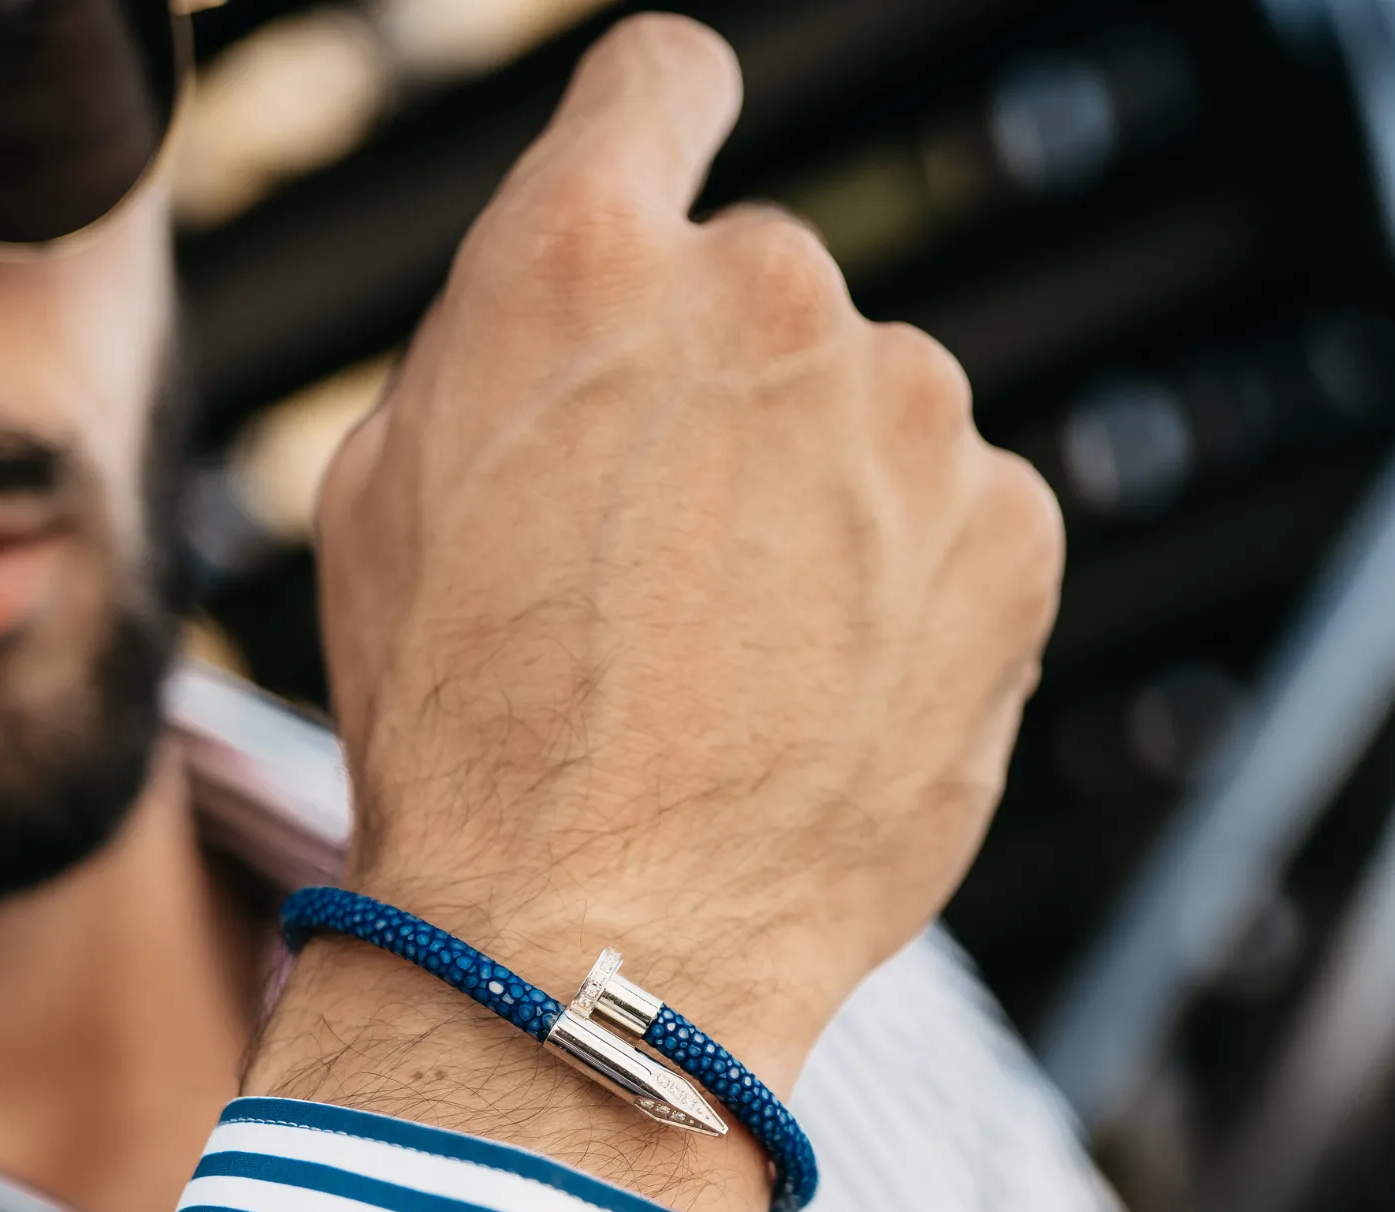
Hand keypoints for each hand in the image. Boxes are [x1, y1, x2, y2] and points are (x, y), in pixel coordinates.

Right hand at [251, 15, 1062, 1211]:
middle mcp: (769, 295)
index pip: (660, 82)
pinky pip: (961, 516)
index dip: (659, 132)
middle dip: (721, 394)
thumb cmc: (457, 738)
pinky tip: (826, 695)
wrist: (595, 942)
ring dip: (822, 498)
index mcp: (582, 258)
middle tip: (659, 564)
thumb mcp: (380, 499)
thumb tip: (580, 312)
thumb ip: (496, 351)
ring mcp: (913, 414)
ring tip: (740, 665)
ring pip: (873, 414)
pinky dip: (910, 585)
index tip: (672, 182)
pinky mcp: (1013, 535)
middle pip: (768, 291)